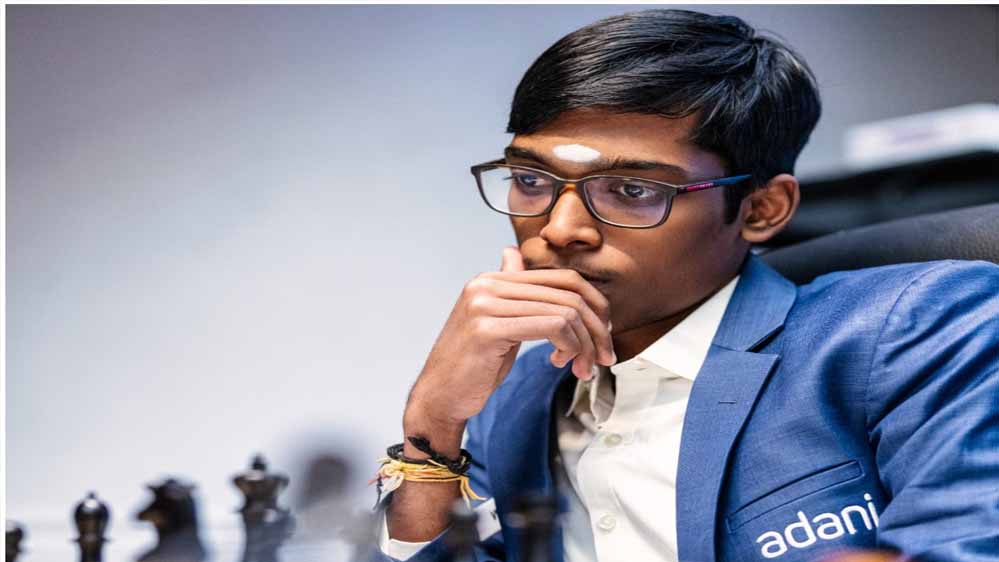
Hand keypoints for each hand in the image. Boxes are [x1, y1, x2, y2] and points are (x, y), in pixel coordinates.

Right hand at [406, 245, 615, 427]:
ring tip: (582, 368)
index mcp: (490, 280)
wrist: (440, 397)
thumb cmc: (472, 366)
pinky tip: (561, 363)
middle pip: (568, 294)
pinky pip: (552, 326)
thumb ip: (510, 290)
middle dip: (596, 329)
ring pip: (565, 312)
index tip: (603, 333)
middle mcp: (486, 285)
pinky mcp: (487, 329)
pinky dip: (570, 346)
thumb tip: (512, 254)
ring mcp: (484, 304)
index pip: (562, 278)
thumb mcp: (497, 322)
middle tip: (603, 357)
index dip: (594, 304)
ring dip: (584, 345)